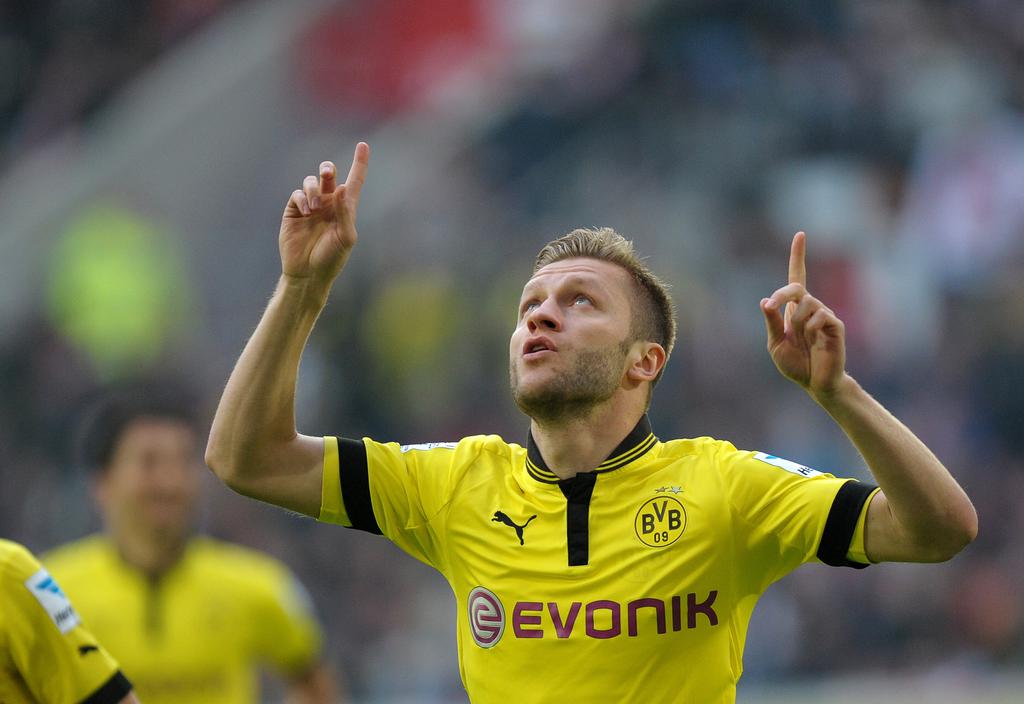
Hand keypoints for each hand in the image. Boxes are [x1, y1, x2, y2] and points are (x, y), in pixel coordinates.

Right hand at [279, 142, 369, 283]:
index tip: (363, 145)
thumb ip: (345, 212)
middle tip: (326, 174)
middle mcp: (329, 204)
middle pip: (328, 176)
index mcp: (346, 209)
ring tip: (314, 208)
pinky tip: (306, 211)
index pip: (354, 181)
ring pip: (311, 182)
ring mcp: (311, 206)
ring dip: (313, 190)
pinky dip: (302, 198)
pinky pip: (297, 194)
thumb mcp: (345, 237)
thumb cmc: (331, 259)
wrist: (307, 273)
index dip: (359, 163)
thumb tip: (343, 188)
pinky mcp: (294, 211)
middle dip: (327, 169)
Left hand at [760, 232, 846, 397]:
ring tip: (803, 339)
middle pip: (796, 287)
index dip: (798, 256)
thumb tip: (764, 301)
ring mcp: (825, 315)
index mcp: (794, 310)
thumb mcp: (776, 343)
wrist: (816, 383)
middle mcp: (811, 307)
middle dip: (782, 294)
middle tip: (772, 306)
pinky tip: (816, 341)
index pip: (797, 277)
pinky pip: (820, 316)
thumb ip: (772, 323)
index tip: (800, 235)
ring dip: (798, 321)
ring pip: (807, 303)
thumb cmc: (796, 364)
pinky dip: (811, 328)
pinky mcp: (836, 325)